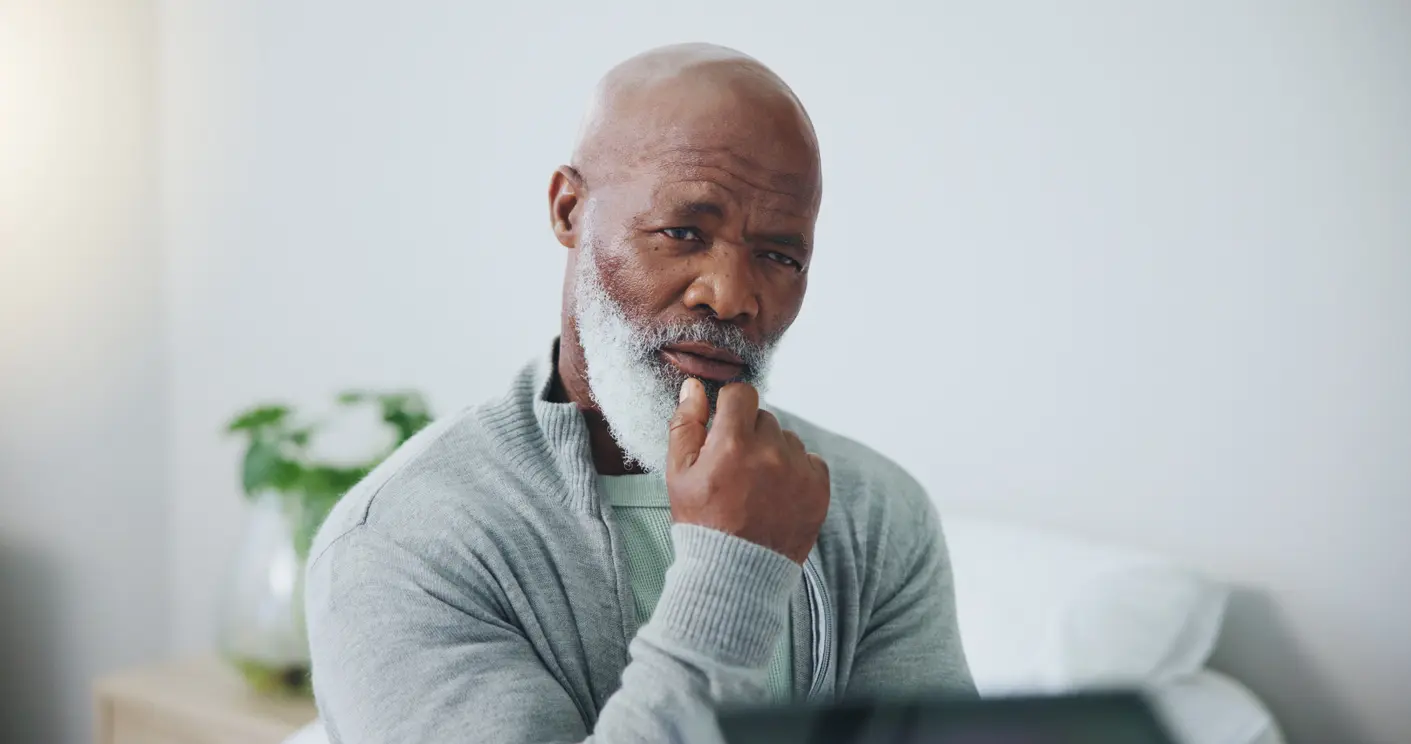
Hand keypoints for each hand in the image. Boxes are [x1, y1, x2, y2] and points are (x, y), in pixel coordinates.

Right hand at [666, 378, 829, 563]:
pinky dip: (796, 472)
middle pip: (764, 417)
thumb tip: (694, 387)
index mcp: (733, 442)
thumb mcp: (679, 474)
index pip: (741, 394)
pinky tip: (777, 495)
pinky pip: (810, 461)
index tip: (724, 427)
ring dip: (774, 453)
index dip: (730, 407)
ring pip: (788, 439)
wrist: (736, 574)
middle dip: (749, 434)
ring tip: (756, 487)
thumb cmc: (702, 523)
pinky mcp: (819, 489)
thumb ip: (686, 425)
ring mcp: (799, 470)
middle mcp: (771, 451)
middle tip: (736, 468)